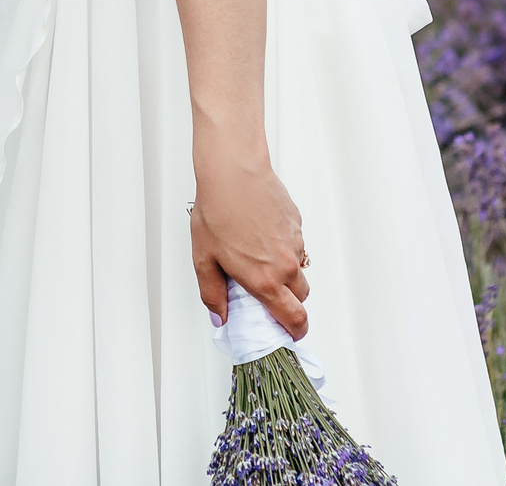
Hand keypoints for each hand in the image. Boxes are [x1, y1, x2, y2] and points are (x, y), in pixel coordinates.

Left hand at [190, 132, 308, 338]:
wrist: (233, 172)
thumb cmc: (218, 212)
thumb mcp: (204, 259)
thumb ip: (214, 294)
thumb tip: (220, 316)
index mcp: (265, 281)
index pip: (294, 319)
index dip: (296, 331)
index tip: (290, 334)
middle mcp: (286, 265)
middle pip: (301, 297)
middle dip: (288, 301)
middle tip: (266, 292)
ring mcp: (295, 243)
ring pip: (298, 268)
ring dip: (285, 271)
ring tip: (258, 256)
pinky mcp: (296, 223)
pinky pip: (295, 244)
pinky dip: (283, 246)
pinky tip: (261, 233)